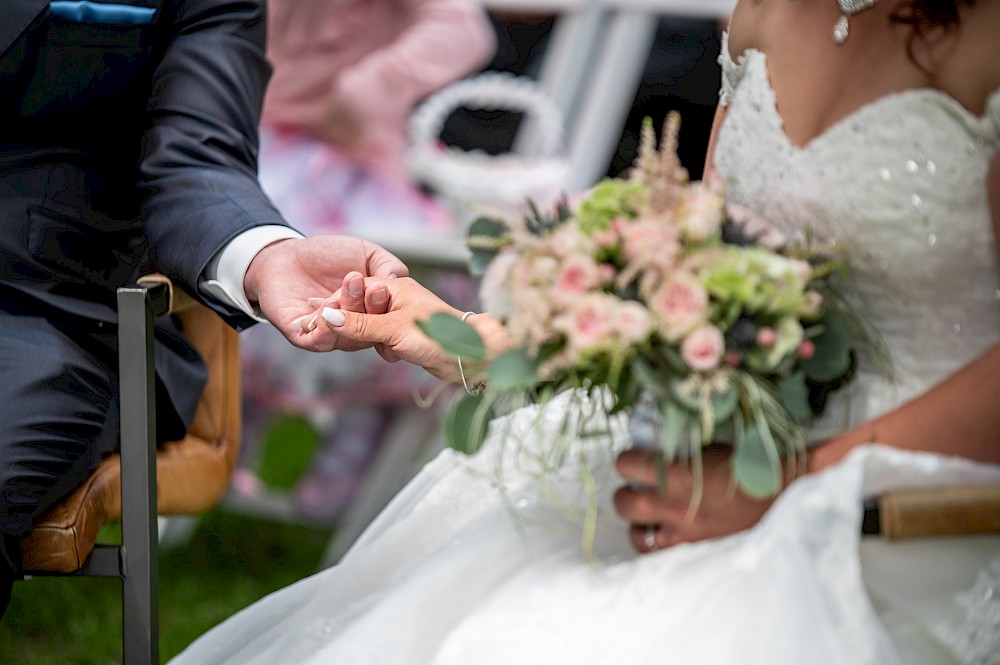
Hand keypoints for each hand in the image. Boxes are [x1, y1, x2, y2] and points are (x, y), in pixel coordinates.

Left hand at [243, 235, 406, 351]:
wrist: (285, 255)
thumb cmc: (328, 254)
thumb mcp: (366, 253)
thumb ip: (386, 264)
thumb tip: (398, 279)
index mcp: (372, 312)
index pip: (387, 316)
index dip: (388, 304)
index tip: (386, 285)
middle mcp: (354, 328)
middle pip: (369, 328)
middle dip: (371, 307)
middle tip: (371, 286)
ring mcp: (330, 335)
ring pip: (347, 335)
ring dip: (350, 312)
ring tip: (350, 286)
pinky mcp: (304, 338)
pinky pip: (320, 341)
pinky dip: (327, 330)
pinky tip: (329, 313)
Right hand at [314, 276, 503, 382]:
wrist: (469, 356)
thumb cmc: (437, 335)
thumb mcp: (392, 330)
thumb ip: (359, 324)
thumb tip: (328, 318)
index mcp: (393, 287)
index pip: (354, 291)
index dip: (337, 306)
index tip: (320, 322)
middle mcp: (397, 298)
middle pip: (360, 311)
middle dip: (359, 327)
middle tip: (366, 338)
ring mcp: (402, 316)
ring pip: (371, 329)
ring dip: (376, 342)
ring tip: (391, 347)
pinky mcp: (407, 334)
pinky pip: (384, 341)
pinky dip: (388, 349)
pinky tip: (399, 354)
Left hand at [613, 445, 782, 551]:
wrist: (780, 497)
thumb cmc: (749, 466)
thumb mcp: (711, 445)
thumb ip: (681, 445)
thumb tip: (656, 437)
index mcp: (674, 472)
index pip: (625, 465)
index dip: (628, 460)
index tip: (636, 458)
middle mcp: (671, 505)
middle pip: (622, 501)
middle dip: (626, 491)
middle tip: (639, 486)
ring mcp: (680, 532)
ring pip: (635, 534)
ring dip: (637, 522)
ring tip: (649, 513)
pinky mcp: (692, 550)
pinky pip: (658, 554)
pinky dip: (655, 543)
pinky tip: (664, 533)